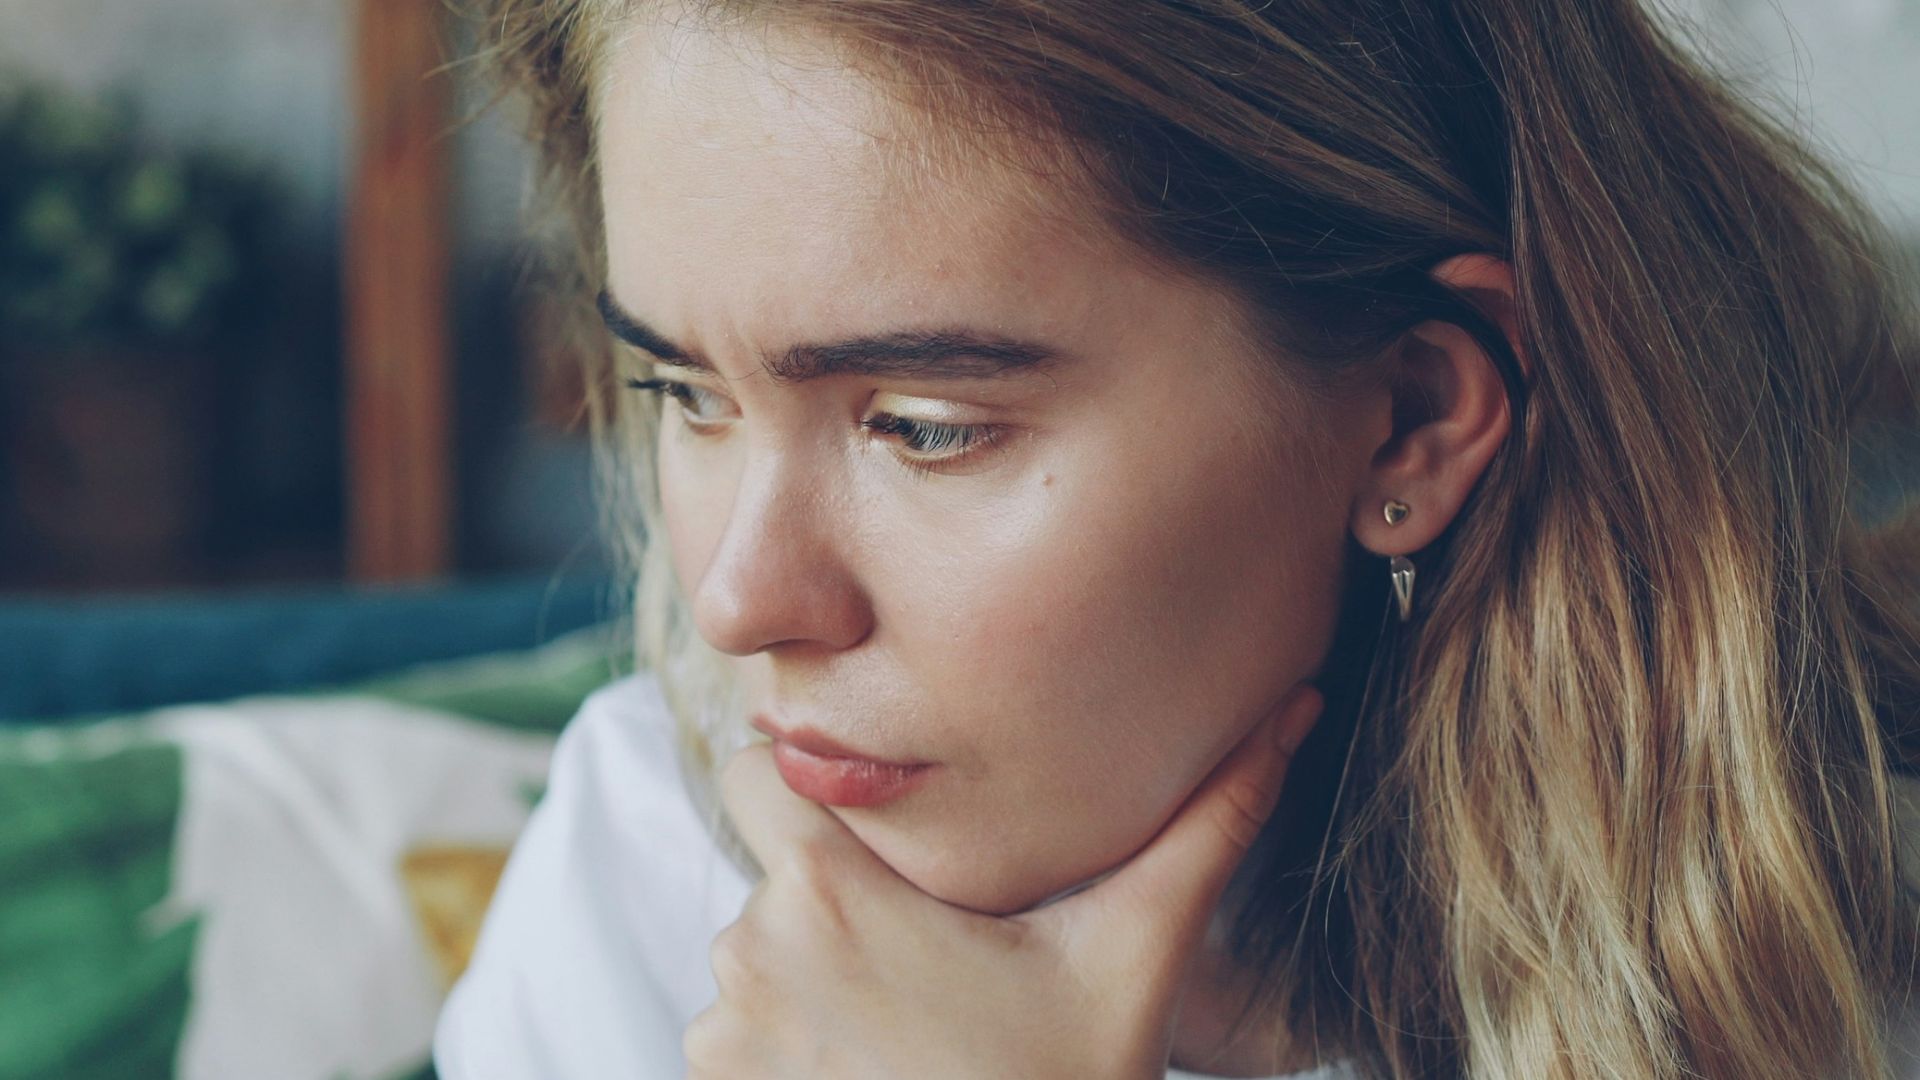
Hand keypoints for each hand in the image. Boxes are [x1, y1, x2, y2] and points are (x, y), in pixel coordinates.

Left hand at [681, 684, 1324, 1079]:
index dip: (806, 783)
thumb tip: (1301, 707)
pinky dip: (791, 1047)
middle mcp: (751, 951)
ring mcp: (723, 1035)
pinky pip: (737, 1036)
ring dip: (816, 979)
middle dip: (837, 897)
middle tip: (932, 956)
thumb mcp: (1138, 953)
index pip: (752, 767)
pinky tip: (879, 1075)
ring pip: (756, 957)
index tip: (877, 827)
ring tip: (913, 1029)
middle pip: (770, 870)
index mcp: (832, 889)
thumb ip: (1208, 825)